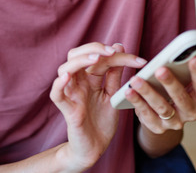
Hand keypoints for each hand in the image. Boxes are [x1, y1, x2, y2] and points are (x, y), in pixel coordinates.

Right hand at [49, 42, 146, 170]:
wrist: (96, 148)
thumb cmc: (102, 121)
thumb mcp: (113, 94)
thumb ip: (114, 74)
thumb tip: (119, 47)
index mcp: (90, 78)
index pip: (99, 57)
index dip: (117, 55)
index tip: (138, 60)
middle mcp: (78, 82)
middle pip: (76, 55)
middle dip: (94, 48)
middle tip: (112, 52)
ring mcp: (71, 95)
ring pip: (65, 69)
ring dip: (80, 60)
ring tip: (97, 58)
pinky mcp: (68, 110)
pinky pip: (56, 95)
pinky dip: (59, 84)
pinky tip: (67, 77)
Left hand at [125, 56, 195, 134]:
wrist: (164, 118)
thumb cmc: (176, 90)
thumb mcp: (188, 80)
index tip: (194, 58)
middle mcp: (190, 112)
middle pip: (181, 98)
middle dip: (171, 83)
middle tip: (160, 69)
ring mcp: (174, 123)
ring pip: (161, 107)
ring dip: (148, 92)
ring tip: (136, 79)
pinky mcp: (157, 128)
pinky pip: (146, 115)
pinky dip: (137, 102)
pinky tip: (129, 91)